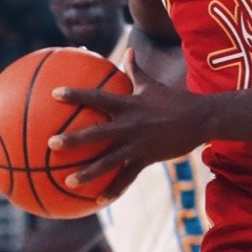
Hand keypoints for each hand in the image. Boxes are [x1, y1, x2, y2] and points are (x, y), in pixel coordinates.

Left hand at [48, 50, 207, 202]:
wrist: (200, 119)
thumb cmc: (174, 99)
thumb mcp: (152, 84)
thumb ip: (135, 69)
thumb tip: (128, 49)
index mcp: (128, 105)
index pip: (96, 98)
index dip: (75, 95)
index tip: (54, 94)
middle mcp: (129, 125)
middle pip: (96, 133)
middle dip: (73, 139)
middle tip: (51, 144)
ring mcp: (137, 144)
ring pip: (108, 161)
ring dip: (87, 173)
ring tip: (68, 182)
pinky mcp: (146, 159)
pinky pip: (127, 177)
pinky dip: (113, 190)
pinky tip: (98, 202)